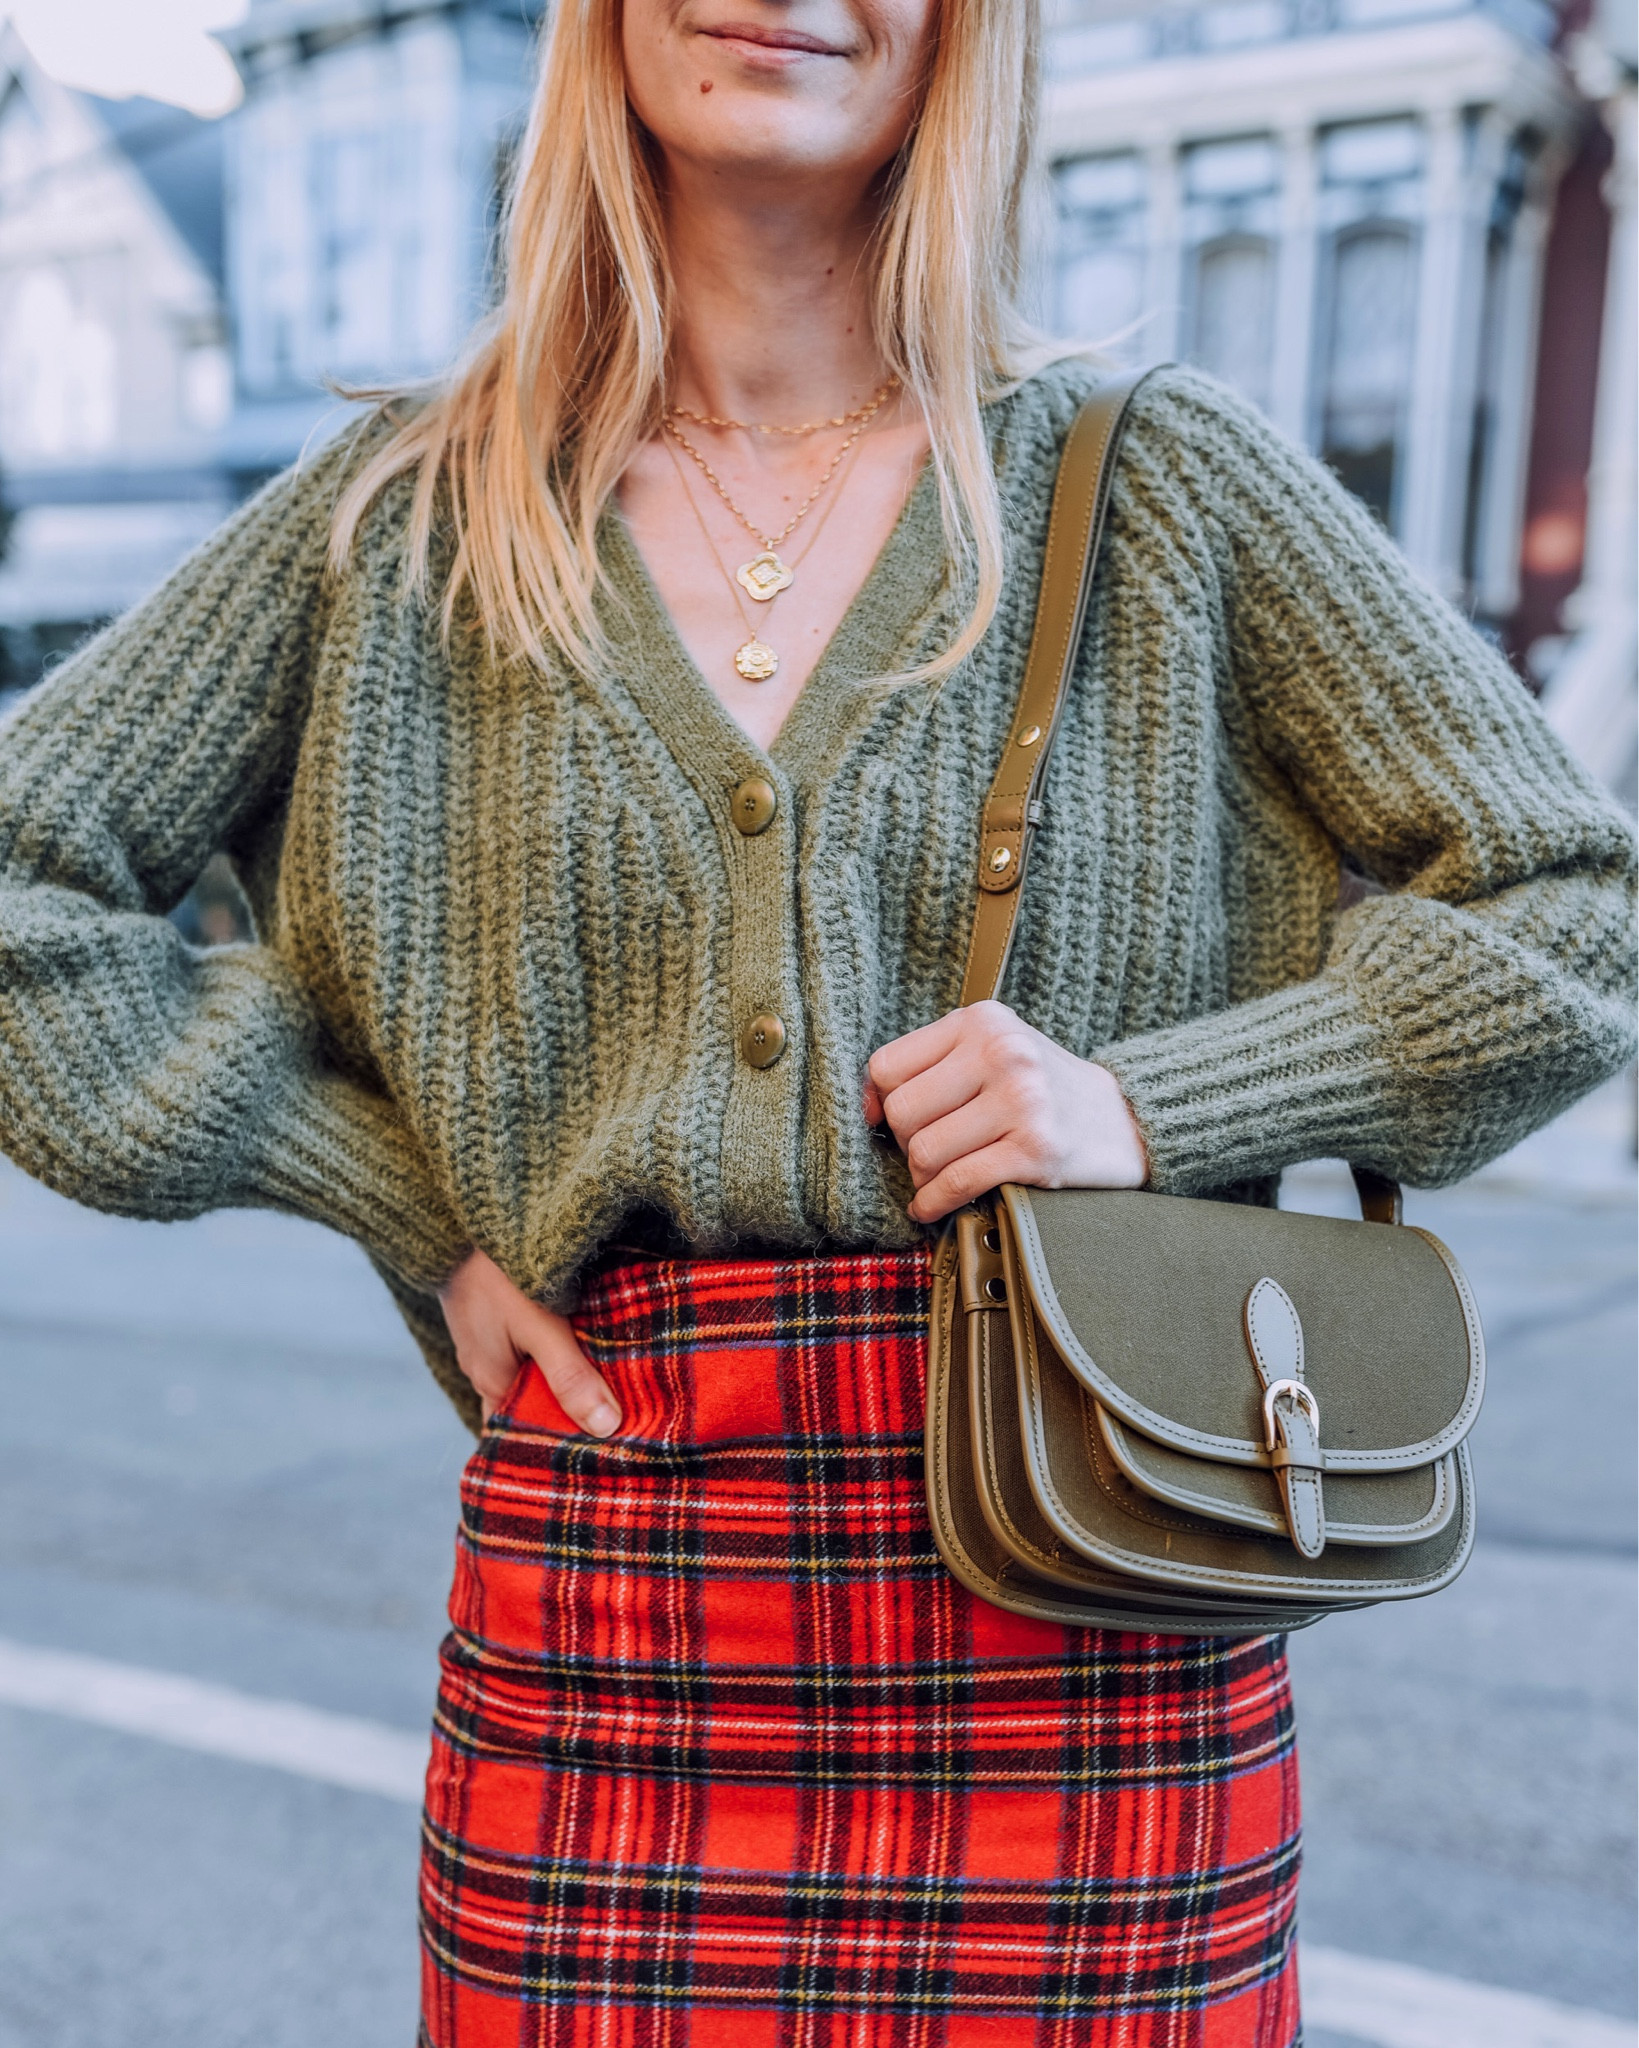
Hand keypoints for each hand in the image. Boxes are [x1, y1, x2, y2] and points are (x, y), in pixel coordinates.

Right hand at [438, 1247, 620, 1434]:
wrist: (466, 1210)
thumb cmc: (497, 1268)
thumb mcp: (540, 1324)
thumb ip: (570, 1376)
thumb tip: (605, 1429)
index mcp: (490, 1382)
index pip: (526, 1432)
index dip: (563, 1444)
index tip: (606, 1452)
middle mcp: (487, 1367)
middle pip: (534, 1403)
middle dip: (573, 1411)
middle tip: (627, 1420)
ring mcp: (491, 1339)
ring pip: (537, 1371)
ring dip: (571, 1375)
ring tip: (622, 1384)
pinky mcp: (500, 1313)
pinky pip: (534, 1344)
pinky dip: (561, 1349)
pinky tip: (592, 1341)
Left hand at [865, 1000, 1148, 1223]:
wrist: (1124, 1120)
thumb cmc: (1044, 1088)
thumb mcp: (996, 1049)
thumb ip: (937, 1062)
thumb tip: (868, 1105)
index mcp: (983, 1021)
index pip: (888, 1065)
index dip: (876, 1101)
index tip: (883, 1122)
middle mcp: (1002, 1052)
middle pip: (903, 1111)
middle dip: (906, 1143)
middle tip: (925, 1154)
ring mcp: (1021, 1101)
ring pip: (925, 1151)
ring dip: (922, 1178)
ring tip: (936, 1180)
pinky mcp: (1035, 1150)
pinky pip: (957, 1182)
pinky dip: (934, 1203)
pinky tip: (933, 1207)